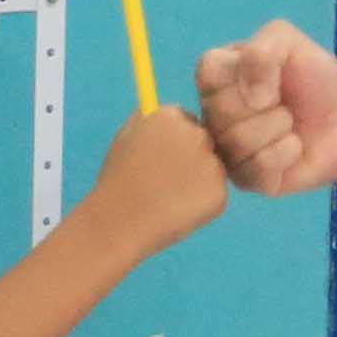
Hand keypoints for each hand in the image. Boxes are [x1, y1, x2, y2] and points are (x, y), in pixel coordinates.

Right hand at [81, 107, 231, 251]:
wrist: (118, 221)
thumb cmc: (117, 180)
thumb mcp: (126, 137)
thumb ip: (150, 120)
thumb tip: (172, 115)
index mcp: (170, 116)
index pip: (186, 120)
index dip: (174, 141)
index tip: (163, 157)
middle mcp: (196, 134)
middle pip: (204, 141)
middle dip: (191, 157)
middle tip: (166, 181)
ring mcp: (211, 164)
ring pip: (212, 168)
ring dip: (197, 180)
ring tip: (166, 197)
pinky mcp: (219, 192)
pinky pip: (214, 194)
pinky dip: (200, 203)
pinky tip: (176, 211)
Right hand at [198, 22, 336, 194]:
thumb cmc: (312, 75)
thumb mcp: (287, 42)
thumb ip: (262, 50)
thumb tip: (252, 97)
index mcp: (216, 76)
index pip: (208, 72)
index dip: (246, 74)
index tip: (272, 77)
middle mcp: (213, 114)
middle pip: (221, 111)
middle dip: (269, 105)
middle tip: (284, 102)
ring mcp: (227, 149)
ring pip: (239, 141)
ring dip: (280, 128)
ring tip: (291, 124)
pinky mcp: (246, 179)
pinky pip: (258, 168)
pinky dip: (286, 153)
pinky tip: (294, 147)